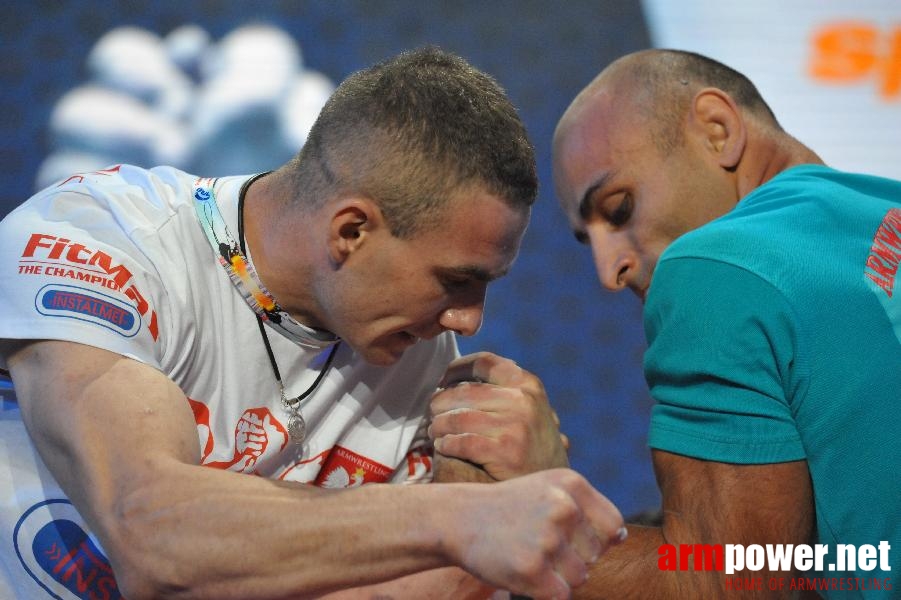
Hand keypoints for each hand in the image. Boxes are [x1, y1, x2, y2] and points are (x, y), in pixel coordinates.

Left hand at [430, 352, 568, 480]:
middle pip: (462, 391)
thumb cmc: (531, 445)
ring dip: (438, 425)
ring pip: (457, 417)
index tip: (443, 382)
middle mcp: (523, 400)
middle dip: (440, 402)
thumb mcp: (528, 408)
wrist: (552, 486)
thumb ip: (500, 389)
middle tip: (432, 413)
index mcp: (527, 383)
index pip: (483, 362)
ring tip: (435, 431)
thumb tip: (454, 377)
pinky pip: (462, 441)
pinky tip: (443, 446)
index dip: (456, 369)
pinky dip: (447, 443)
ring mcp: (516, 425)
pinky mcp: (506, 452)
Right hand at [452, 468, 624, 599]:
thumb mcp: (549, 489)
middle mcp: (562, 508)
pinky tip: (522, 570)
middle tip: (537, 543)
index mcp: (571, 484)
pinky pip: (560, 595)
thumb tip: (622, 537)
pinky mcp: (531, 569)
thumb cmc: (511, 507)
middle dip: (573, 558)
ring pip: (580, 577)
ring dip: (558, 576)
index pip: (613, 526)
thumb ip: (587, 508)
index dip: (595, 539)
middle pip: (596, 555)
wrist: (460, 518)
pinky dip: (544, 591)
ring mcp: (546, 539)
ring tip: (528, 554)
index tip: (569, 536)